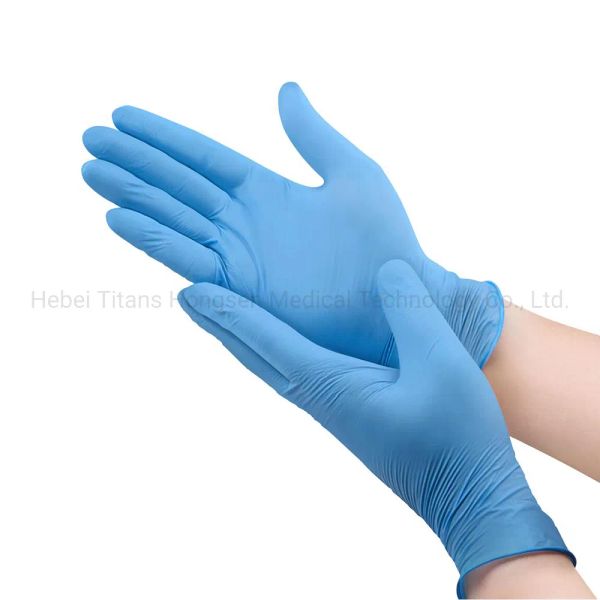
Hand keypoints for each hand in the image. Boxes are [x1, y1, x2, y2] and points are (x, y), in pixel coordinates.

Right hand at [82, 83, 501, 366]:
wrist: (395, 301)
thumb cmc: (386, 241)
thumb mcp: (351, 173)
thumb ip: (312, 134)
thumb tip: (285, 88)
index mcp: (266, 191)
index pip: (202, 158)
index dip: (163, 138)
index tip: (123, 117)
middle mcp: (244, 223)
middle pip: (177, 187)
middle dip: (134, 163)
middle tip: (90, 139)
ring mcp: (238, 257)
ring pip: (173, 220)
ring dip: (133, 197)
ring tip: (93, 174)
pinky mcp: (239, 292)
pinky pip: (188, 259)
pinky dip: (154, 239)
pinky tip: (120, 219)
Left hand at [177, 259, 571, 596]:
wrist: (469, 496)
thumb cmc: (457, 436)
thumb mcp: (441, 362)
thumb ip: (410, 311)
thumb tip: (384, 271)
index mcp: (330, 384)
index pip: (265, 340)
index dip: (227, 312)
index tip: (190, 292)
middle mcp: (320, 396)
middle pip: (256, 354)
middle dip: (220, 323)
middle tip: (188, 296)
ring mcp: (331, 407)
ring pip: (272, 365)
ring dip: (242, 336)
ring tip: (221, 312)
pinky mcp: (347, 411)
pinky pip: (296, 371)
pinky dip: (272, 349)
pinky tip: (276, 342)